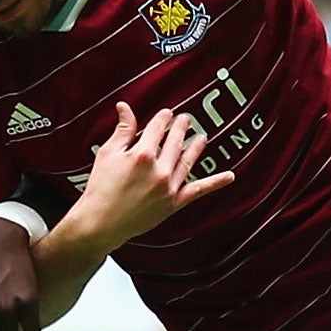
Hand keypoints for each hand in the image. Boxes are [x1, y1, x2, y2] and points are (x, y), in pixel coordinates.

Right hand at [70, 101, 235, 248]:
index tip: (167, 114)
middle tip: (186, 119)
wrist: (101, 223)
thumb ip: (122, 130)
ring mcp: (169, 187)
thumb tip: (125, 107)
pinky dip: (215, 183)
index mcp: (142, 154)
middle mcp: (159, 169)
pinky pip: (198, 190)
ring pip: (188, 160)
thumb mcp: (108, 154)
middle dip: (181, 126)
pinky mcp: (174, 203)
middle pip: (175, 140)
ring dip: (197, 146)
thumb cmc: (100, 188)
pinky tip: (230, 176)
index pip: (159, 127)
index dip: (164, 117)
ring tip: (202, 137)